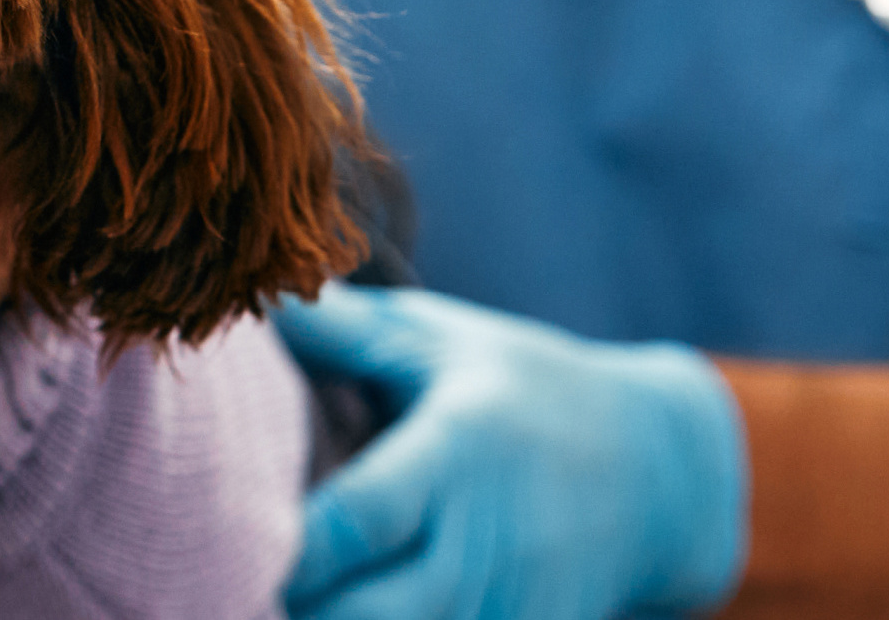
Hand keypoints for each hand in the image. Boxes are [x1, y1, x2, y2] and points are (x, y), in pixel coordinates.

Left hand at [277, 284, 746, 619]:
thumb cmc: (527, 392)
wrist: (658, 476)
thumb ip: (346, 332)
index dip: (288, 542)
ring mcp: (510, 609)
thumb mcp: (445, 343)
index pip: (360, 518)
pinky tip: (348, 611)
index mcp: (459, 451)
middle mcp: (486, 542)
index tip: (230, 534)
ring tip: (292, 594)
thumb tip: (255, 300)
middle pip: (367, 616)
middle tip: (246, 576)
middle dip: (297, 607)